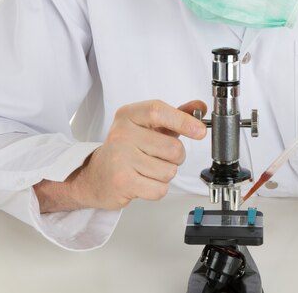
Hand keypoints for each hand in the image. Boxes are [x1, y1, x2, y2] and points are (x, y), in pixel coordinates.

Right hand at [72, 100, 207, 209]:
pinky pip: (160, 189)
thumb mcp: (149, 126)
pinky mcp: (123, 182)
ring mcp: (120, 158)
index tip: (200, 131)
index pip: (159, 111)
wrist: (97, 175)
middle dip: (176, 157)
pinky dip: (158, 189)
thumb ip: (176, 115)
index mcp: (129, 115)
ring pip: (169, 171)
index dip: (184, 120)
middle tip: (159, 156)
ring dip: (166, 174)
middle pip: (173, 148)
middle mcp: (122, 134)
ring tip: (148, 169)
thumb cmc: (127, 148)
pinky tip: (144, 181)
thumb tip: (199, 108)